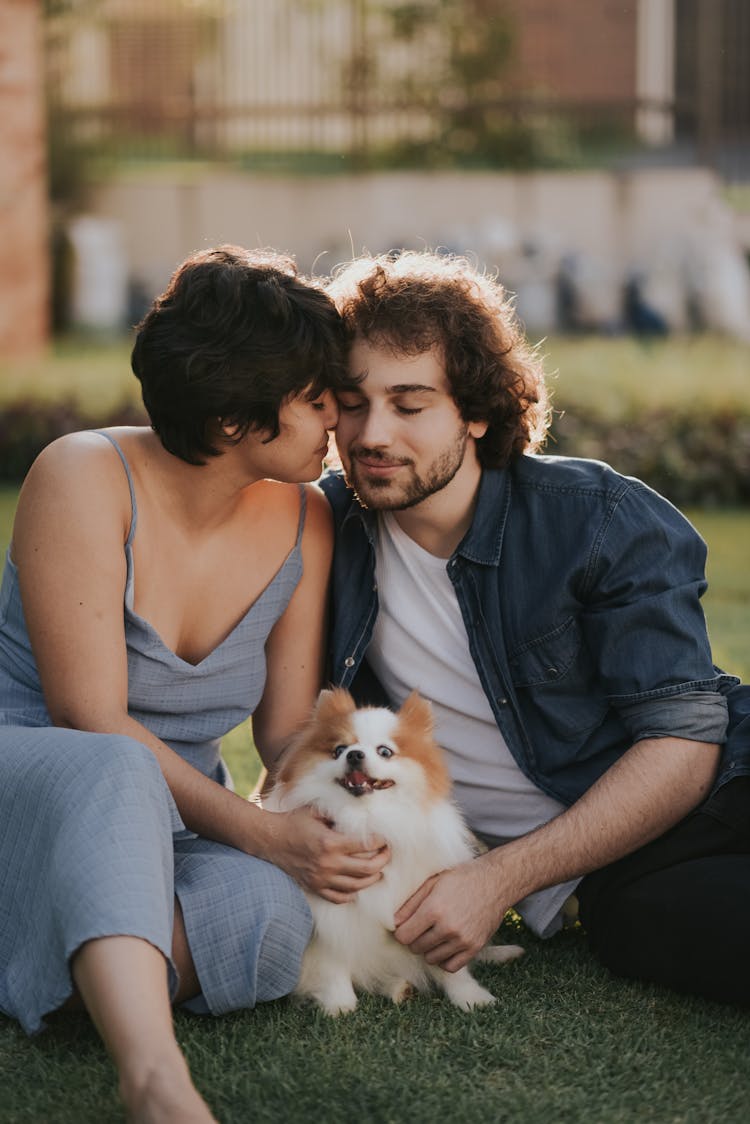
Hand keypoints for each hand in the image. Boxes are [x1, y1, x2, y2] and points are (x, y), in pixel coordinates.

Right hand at [263, 806, 389, 902]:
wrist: (270, 840)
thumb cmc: (293, 822)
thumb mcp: (315, 811)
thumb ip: (337, 812)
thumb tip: (358, 810)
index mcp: (330, 842)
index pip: (365, 845)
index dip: (379, 842)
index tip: (384, 838)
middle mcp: (328, 863)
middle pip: (367, 869)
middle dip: (382, 860)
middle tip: (386, 853)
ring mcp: (322, 878)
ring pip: (356, 886)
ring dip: (372, 878)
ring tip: (378, 870)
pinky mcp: (315, 887)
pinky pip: (339, 897)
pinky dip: (352, 894)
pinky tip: (357, 885)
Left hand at [393, 858, 504, 971]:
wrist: (495, 882)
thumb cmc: (460, 878)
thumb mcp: (432, 882)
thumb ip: (410, 903)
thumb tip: (394, 923)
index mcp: (434, 909)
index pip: (403, 936)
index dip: (401, 931)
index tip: (406, 925)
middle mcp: (448, 928)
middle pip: (415, 948)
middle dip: (414, 938)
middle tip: (421, 927)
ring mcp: (462, 940)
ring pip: (431, 958)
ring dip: (428, 948)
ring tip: (434, 933)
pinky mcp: (474, 948)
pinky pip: (450, 966)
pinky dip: (443, 959)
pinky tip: (444, 944)